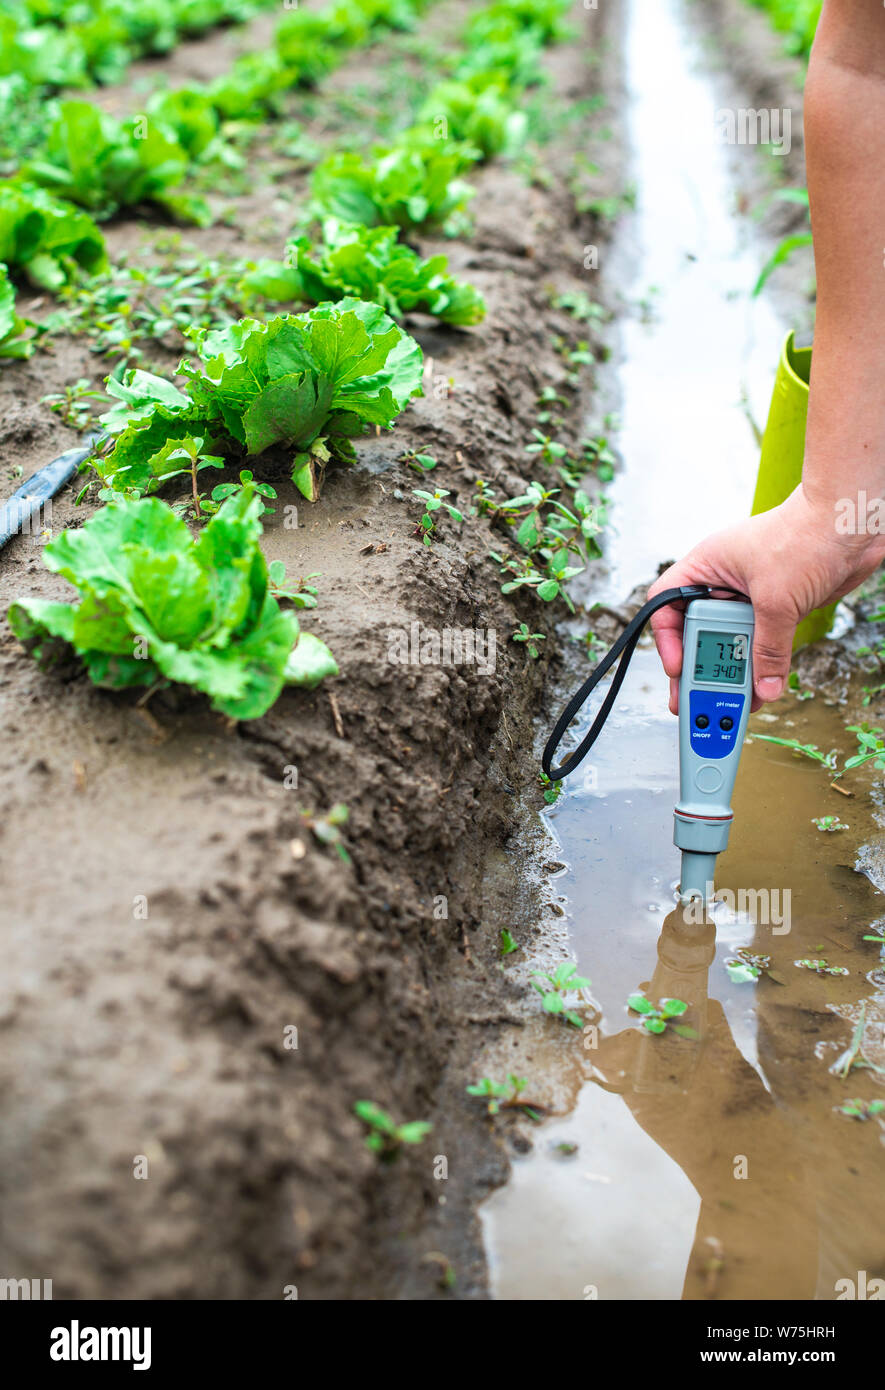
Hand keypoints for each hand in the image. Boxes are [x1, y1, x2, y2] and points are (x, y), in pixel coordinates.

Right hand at [648, 484, 884, 712]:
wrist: (851, 524)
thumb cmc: (806, 534)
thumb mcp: (777, 599)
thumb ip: (769, 648)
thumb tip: (764, 686)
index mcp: (706, 566)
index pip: (666, 603)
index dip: (666, 638)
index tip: (677, 666)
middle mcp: (722, 582)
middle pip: (697, 631)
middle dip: (697, 667)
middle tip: (693, 699)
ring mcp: (749, 596)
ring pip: (730, 642)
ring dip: (731, 673)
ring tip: (727, 702)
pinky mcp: (776, 608)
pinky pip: (761, 644)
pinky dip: (760, 667)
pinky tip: (761, 688)